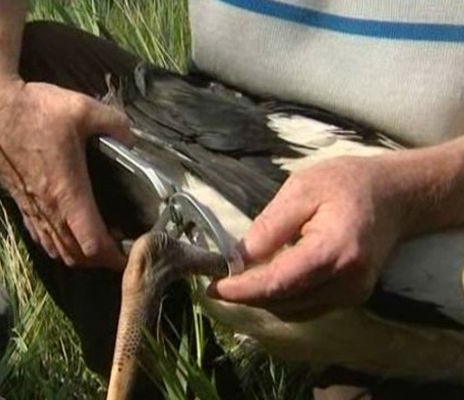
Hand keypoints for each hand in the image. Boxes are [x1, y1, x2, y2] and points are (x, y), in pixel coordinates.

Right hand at [0, 78, 133, 268]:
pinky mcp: (20, 204)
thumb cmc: (35, 110)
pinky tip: (70, 233)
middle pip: (77, 256)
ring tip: (99, 244)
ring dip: (80, 256)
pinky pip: (42, 237)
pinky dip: (60, 245)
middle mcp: (49, 209)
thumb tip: (133, 138)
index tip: (131, 253)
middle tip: (120, 249)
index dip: (114, 256)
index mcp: (68, 193)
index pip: (92, 244)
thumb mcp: (83, 108)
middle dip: (101, 260)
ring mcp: (32, 209)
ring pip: (58, 250)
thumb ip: (115, 123)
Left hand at [208, 156, 406, 319]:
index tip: (212, 287)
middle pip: (284, 302)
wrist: (396, 195)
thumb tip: (238, 258)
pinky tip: (267, 280)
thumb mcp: (302, 189)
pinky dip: (281, 299)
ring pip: (293, 311)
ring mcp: (353, 294)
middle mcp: (347, 282)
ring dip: (262, 299)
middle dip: (246, 295)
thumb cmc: (348, 183)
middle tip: (218, 280)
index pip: (279, 282)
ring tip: (239, 278)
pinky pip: (307, 308)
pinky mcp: (352, 297)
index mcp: (334, 250)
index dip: (243, 290)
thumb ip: (270, 225)